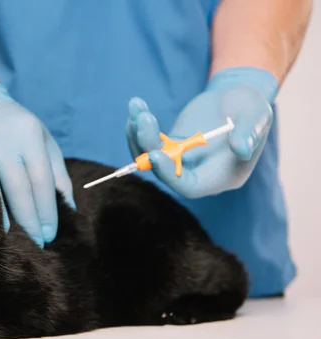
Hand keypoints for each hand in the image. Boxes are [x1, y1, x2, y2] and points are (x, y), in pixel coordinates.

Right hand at [0, 83, 74, 246]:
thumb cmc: (19, 129)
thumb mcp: (45, 143)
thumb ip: (57, 174)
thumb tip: (68, 209)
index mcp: (31, 136)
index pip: (42, 179)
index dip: (47, 209)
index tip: (50, 233)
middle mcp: (7, 141)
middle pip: (20, 188)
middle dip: (29, 219)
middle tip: (36, 242)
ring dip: (5, 216)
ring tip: (14, 237)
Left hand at [126, 67, 277, 197]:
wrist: (239, 95)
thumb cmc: (252, 107)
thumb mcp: (257, 114)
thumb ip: (250, 132)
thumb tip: (242, 149)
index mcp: (222, 176)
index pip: (189, 186)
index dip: (169, 174)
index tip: (155, 153)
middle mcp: (198, 173)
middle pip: (164, 172)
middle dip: (148, 146)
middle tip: (143, 120)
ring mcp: (182, 160)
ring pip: (151, 157)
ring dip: (139, 135)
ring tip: (137, 108)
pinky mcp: (172, 146)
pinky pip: (149, 143)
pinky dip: (139, 128)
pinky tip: (136, 108)